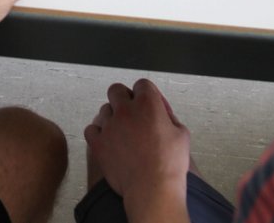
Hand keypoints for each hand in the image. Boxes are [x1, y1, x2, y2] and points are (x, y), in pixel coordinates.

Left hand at [84, 79, 190, 218]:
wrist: (152, 189)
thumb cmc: (169, 165)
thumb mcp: (182, 134)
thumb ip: (169, 117)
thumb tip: (163, 114)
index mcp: (148, 104)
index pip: (142, 84)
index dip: (146, 93)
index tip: (148, 103)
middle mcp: (126, 110)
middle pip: (116, 90)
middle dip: (123, 98)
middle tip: (130, 112)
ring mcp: (109, 126)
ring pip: (104, 109)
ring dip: (112, 117)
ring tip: (122, 132)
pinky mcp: (98, 143)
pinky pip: (91, 129)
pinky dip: (98, 133)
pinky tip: (108, 141)